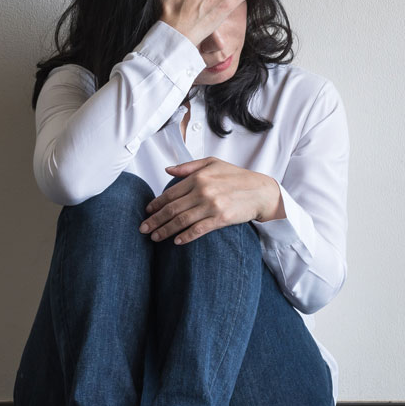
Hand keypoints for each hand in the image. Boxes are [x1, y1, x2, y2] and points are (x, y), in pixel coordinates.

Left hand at [139, 157, 273, 244]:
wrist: (261, 191)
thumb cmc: (238, 176)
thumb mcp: (213, 163)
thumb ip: (189, 166)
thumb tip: (167, 170)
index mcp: (198, 177)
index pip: (170, 193)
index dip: (156, 204)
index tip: (147, 211)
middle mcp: (203, 191)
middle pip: (172, 209)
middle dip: (154, 220)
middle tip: (143, 229)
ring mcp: (212, 206)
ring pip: (181, 221)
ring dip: (165, 230)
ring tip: (154, 237)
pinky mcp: (221, 218)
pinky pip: (198, 230)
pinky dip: (185, 236)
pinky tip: (176, 241)